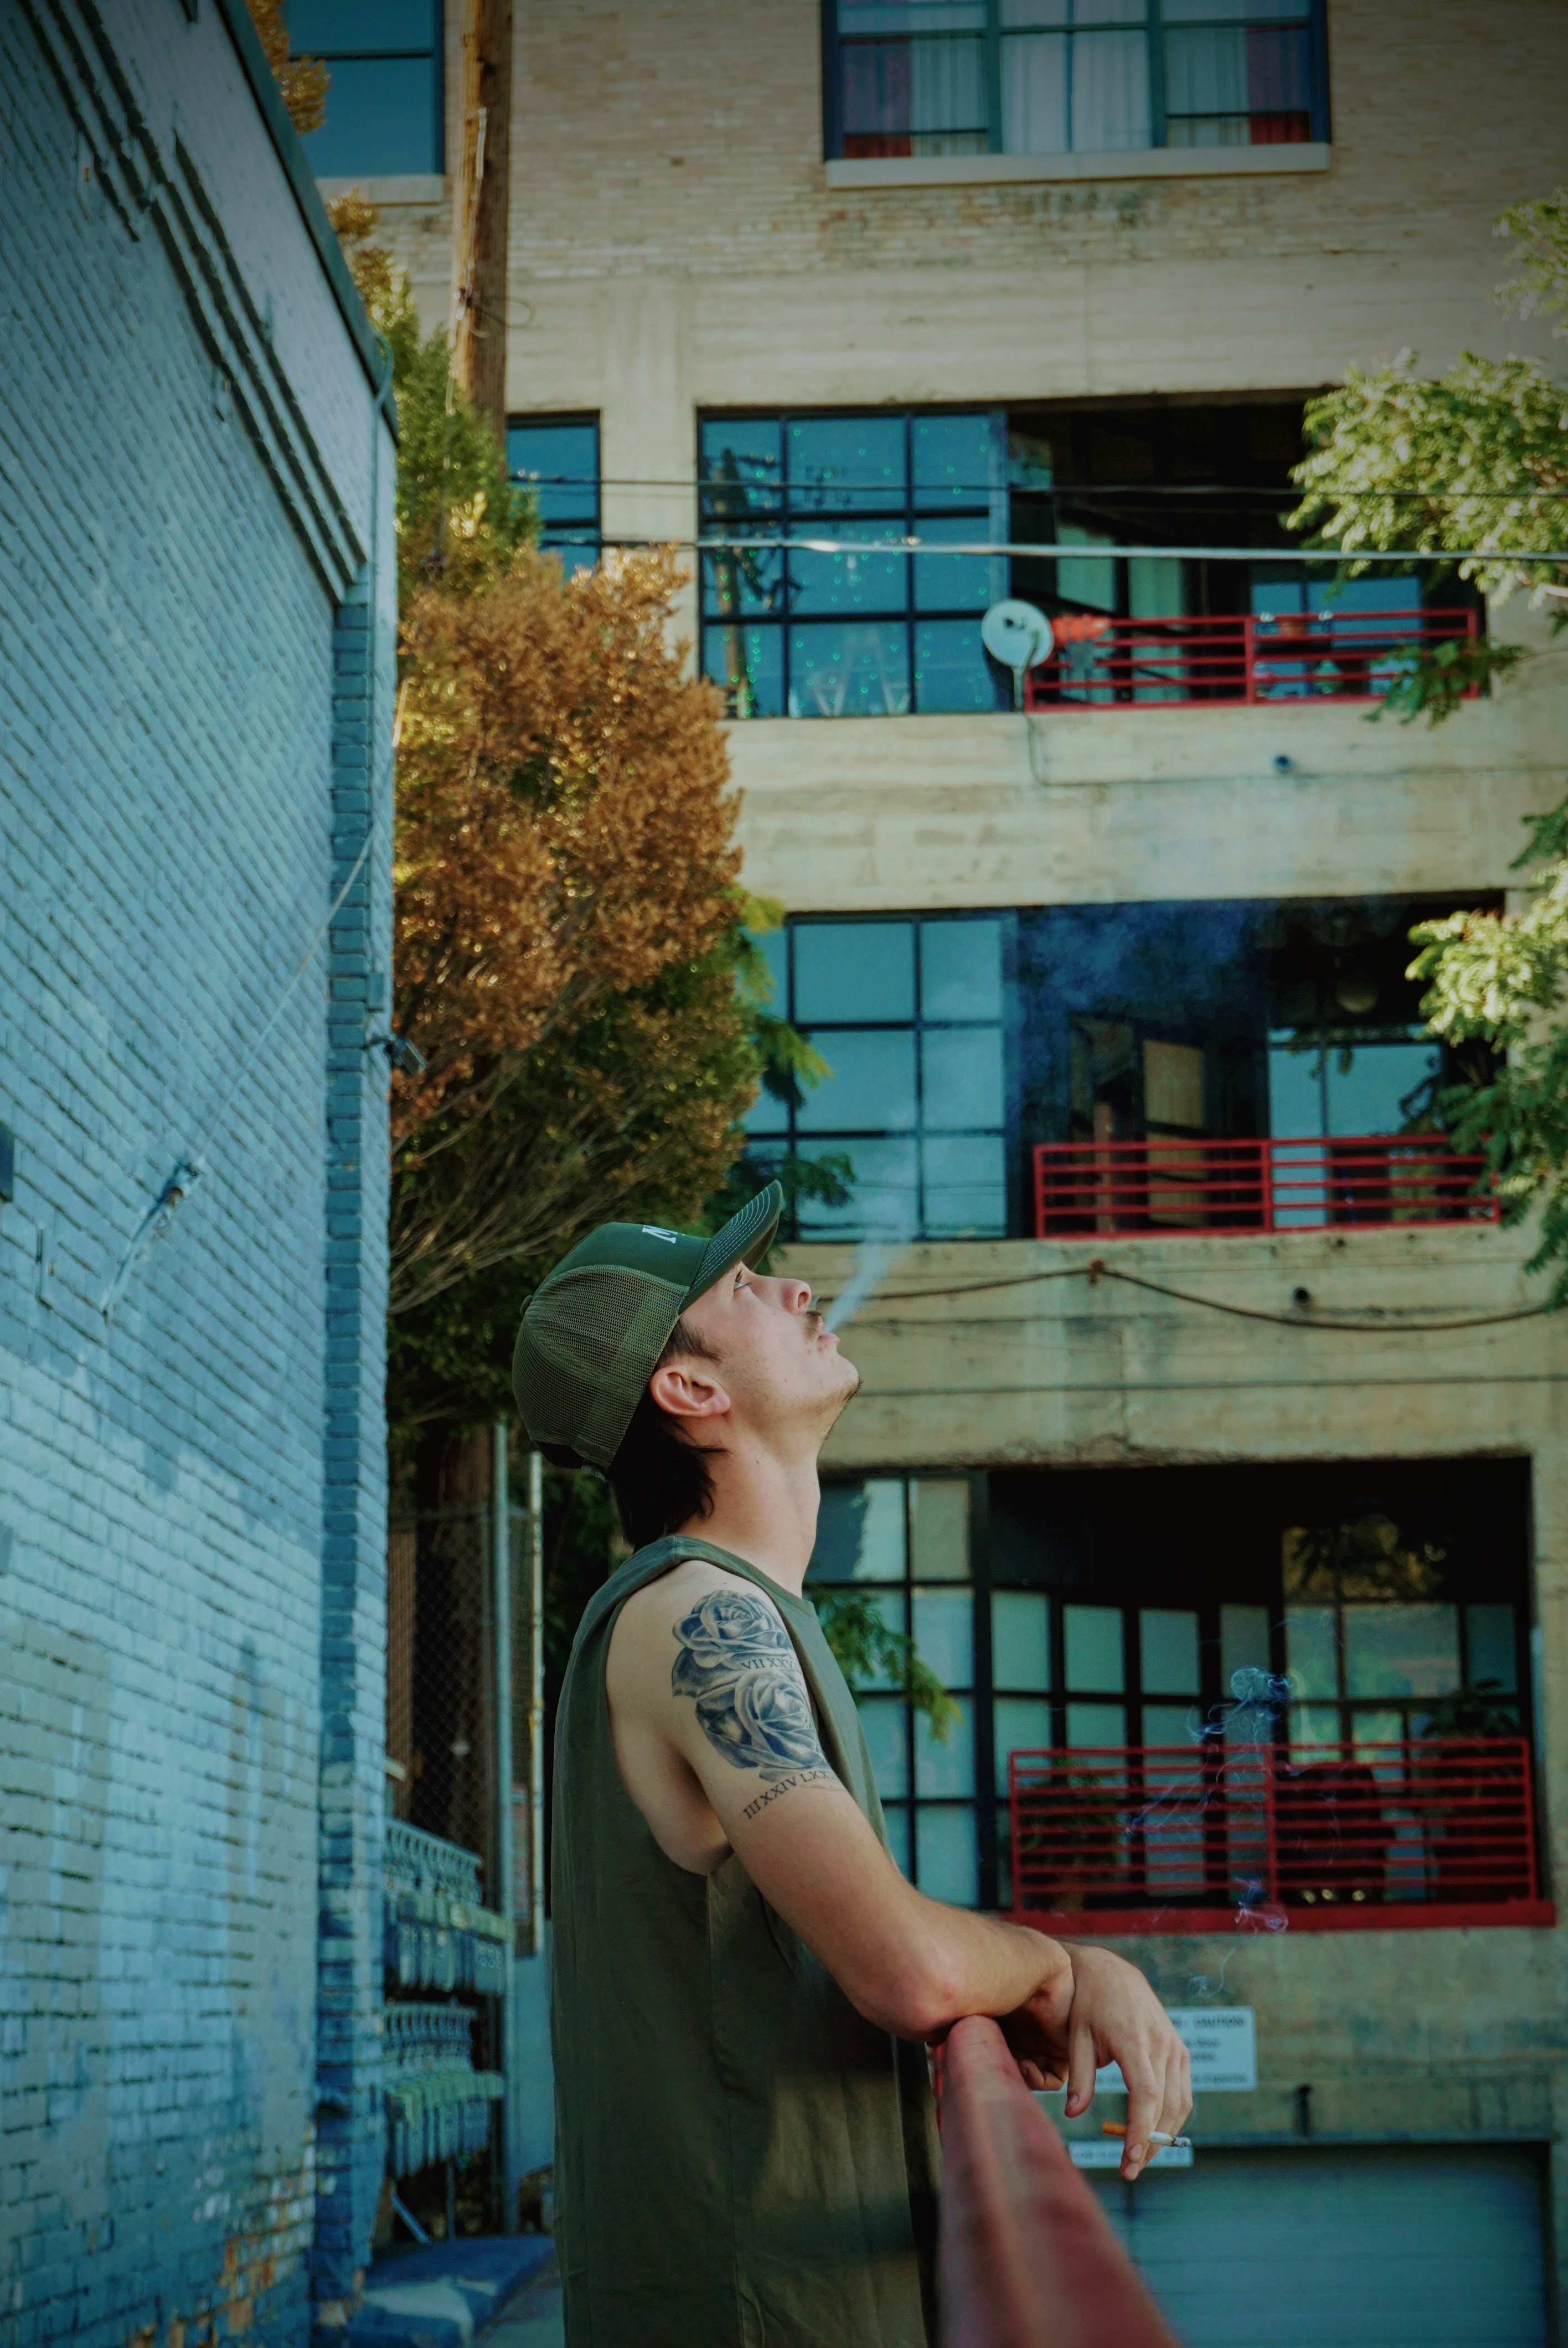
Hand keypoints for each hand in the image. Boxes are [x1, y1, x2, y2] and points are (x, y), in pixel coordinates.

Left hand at [1000, 1944, 1191, 2180]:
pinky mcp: (1179, 2049)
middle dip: (1149, 2144)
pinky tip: (1154, 2134)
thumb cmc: (1088, 2005)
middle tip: (1128, 2171)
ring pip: (1179, 2104)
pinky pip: (1182, 2092)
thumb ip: (1080, 2077)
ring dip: (1163, 2136)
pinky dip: (1172, 2117)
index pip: (1145, 2096)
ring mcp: (1174, 2046)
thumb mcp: (1076, 2037)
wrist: (1111, 1972)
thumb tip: (1074, 2114)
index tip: (1129, 2161)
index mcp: (1134, 2039)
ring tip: (1140, 2159)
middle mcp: (1161, 2043)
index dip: (1140, 2132)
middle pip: (1164, 2107)